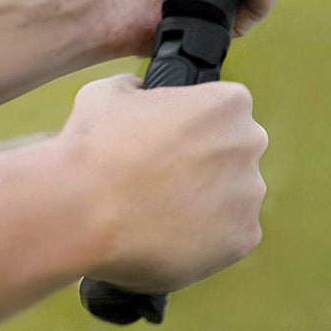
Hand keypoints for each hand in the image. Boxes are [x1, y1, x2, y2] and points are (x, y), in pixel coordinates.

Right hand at [59, 73, 268, 293]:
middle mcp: (250, 142)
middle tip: (164, 184)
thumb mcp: (107, 94)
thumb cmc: (92, 149)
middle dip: (205, 168)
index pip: (225, 113)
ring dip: (207, 206)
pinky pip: (230, 238)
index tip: (170, 147)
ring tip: (160, 216)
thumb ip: (135, 88)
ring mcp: (250, 192)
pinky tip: (169, 239)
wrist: (80, 213)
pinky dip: (205, 242)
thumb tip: (138, 91)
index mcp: (229, 102)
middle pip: (235, 155)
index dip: (194, 131)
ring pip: (234, 198)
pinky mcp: (243, 237)